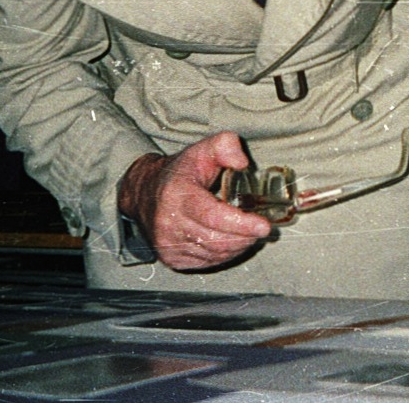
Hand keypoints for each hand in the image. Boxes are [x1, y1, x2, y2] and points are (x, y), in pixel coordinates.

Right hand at [117, 131, 272, 270]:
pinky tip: (231, 241)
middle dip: (245, 236)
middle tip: (261, 228)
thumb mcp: (202, 149)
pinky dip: (225, 254)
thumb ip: (225, 145)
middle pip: (217, 239)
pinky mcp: (171, 258)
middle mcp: (169, 223)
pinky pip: (206, 262)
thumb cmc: (178, 172)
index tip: (263, 226)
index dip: (241, 223)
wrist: (145, 193)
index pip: (213, 216)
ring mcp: (168, 244)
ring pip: (214, 254)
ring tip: (248, 233)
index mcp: (177, 195)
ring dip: (238, 246)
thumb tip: (242, 163)